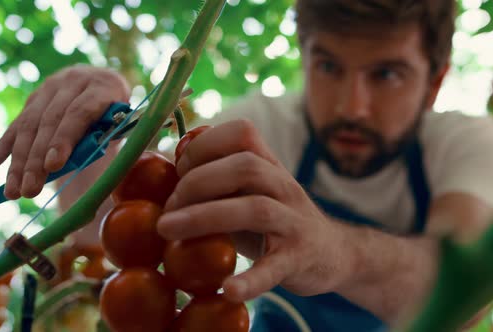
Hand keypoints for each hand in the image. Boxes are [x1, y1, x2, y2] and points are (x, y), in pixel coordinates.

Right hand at [0, 65, 129, 198]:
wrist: (104, 82)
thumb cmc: (120, 112)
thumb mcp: (124, 122)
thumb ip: (109, 137)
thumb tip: (87, 160)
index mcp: (102, 86)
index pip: (79, 112)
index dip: (65, 139)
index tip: (53, 165)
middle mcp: (73, 81)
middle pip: (50, 122)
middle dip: (37, 159)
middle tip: (30, 190)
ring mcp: (50, 88)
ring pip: (30, 125)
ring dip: (19, 160)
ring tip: (14, 190)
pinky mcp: (35, 97)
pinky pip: (18, 123)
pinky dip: (5, 146)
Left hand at [158, 120, 350, 301]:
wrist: (330, 252)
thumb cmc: (275, 221)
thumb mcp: (250, 193)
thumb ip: (218, 183)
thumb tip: (162, 181)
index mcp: (270, 165)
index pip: (242, 133)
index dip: (203, 145)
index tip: (178, 169)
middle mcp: (285, 186)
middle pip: (245, 167)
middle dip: (197, 181)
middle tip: (168, 208)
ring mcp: (294, 222)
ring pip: (256, 208)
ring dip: (205, 216)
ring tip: (168, 230)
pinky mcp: (299, 258)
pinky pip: (275, 267)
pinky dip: (251, 280)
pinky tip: (228, 290)